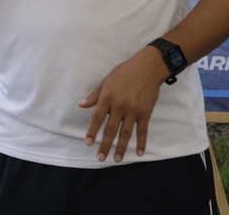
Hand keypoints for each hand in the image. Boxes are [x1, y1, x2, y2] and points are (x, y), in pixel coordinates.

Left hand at [78, 47, 165, 161]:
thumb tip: (81, 105)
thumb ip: (94, 95)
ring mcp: (133, 110)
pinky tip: (138, 152)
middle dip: (105, 145)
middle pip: (110, 129)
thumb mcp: (106, 81)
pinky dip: (141, 142)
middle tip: (100, 158)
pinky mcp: (145, 113)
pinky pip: (142, 130)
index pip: (97, 118)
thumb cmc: (124, 72)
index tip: (88, 143)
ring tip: (116, 159)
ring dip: (121, 147)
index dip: (92, 131)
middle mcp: (119, 106)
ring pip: (125, 133)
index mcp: (107, 98)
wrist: (147, 68)